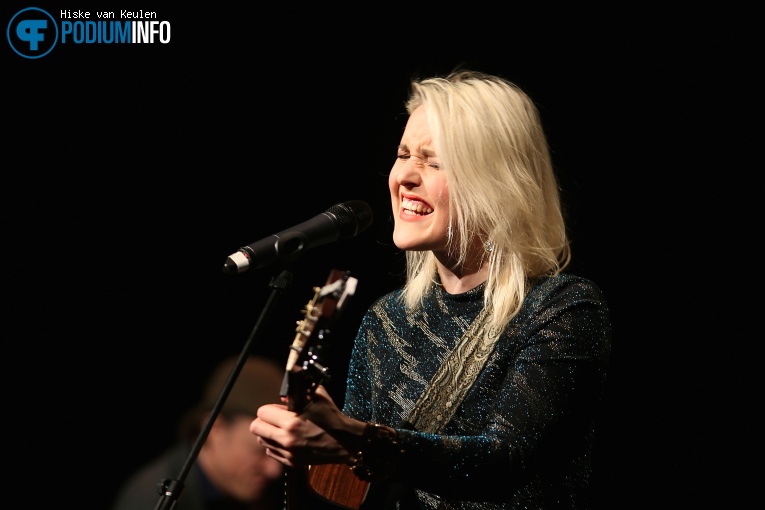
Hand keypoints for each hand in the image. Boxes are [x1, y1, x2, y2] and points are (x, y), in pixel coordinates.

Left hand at [249, 385, 364, 466]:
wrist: (345, 442)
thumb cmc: (332, 418)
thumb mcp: (317, 398)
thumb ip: (298, 393)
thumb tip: (283, 397)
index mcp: (292, 422)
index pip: (262, 412)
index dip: (269, 408)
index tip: (277, 409)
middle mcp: (287, 439)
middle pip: (256, 428)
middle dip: (263, 421)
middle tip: (274, 419)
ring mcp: (288, 453)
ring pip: (262, 441)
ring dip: (269, 433)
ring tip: (281, 429)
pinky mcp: (292, 462)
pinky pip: (272, 452)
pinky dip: (276, 445)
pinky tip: (287, 440)